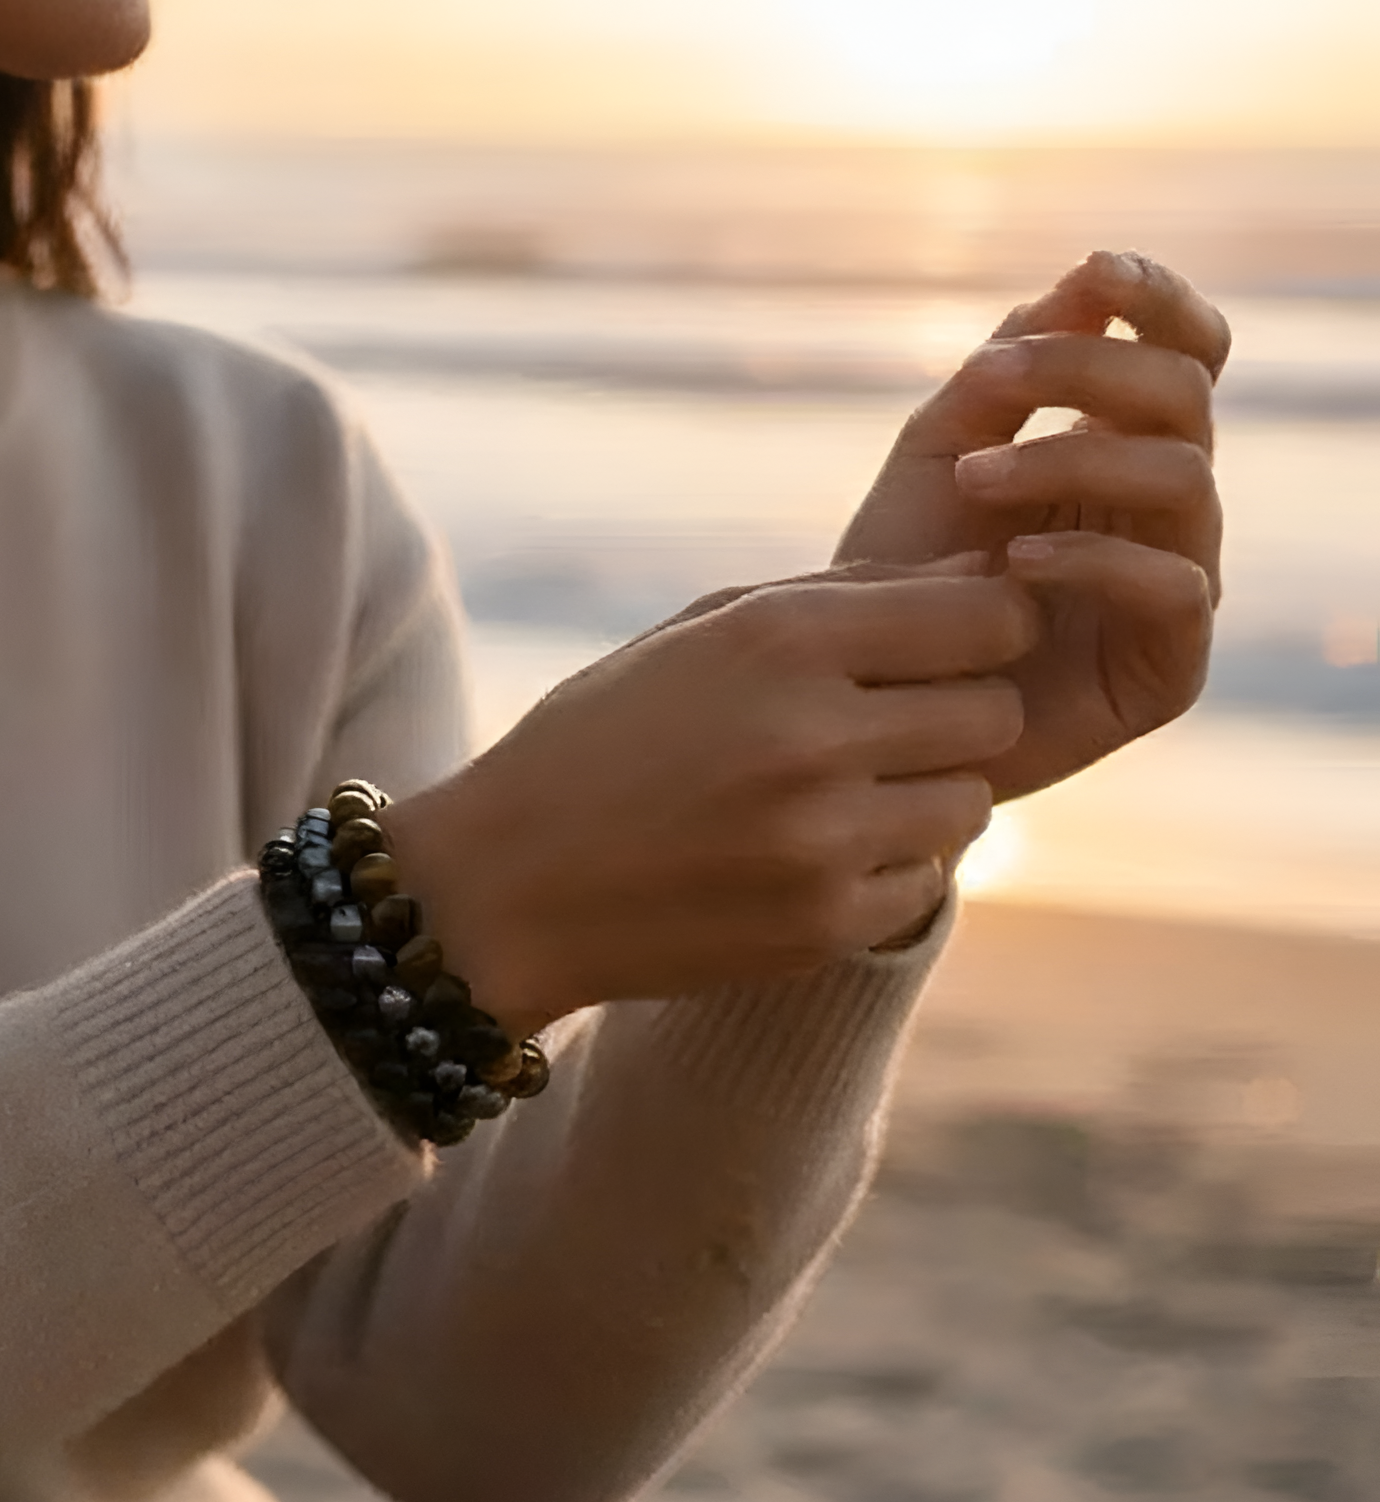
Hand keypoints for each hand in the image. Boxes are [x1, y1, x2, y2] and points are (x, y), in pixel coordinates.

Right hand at [386, 564, 1038, 1031]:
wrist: (509, 884)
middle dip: (957, 712)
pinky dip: (888, 866)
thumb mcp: (700, 634)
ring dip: (927, 793)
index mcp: (779, 641)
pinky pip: (928, 882)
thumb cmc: (606, 736)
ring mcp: (822, 840)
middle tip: (889, 723)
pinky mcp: (825, 925)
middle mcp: (811, 735)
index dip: (984, 627)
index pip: (985, 618)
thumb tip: (985, 576)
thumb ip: (843, 599)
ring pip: (971, 803)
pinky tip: (811, 853)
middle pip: (993, 712)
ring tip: (844, 791)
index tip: (948, 644)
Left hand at [836, 250, 1227, 800]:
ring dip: (1074, 457)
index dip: (1161, 301)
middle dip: (1090, 369)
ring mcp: (1174, 584)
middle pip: (1186, 399)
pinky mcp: (1168, 669)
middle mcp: (1162, 510)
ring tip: (972, 476)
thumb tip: (1084, 280)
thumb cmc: (904, 575)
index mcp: (1121, 446)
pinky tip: (1011, 562)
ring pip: (1182, 481)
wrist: (861, 700)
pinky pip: (1172, 588)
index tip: (1097, 270)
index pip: (1185, 355)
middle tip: (990, 376)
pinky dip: (1093, 560)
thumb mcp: (938, 455)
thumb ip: (1004, 375)